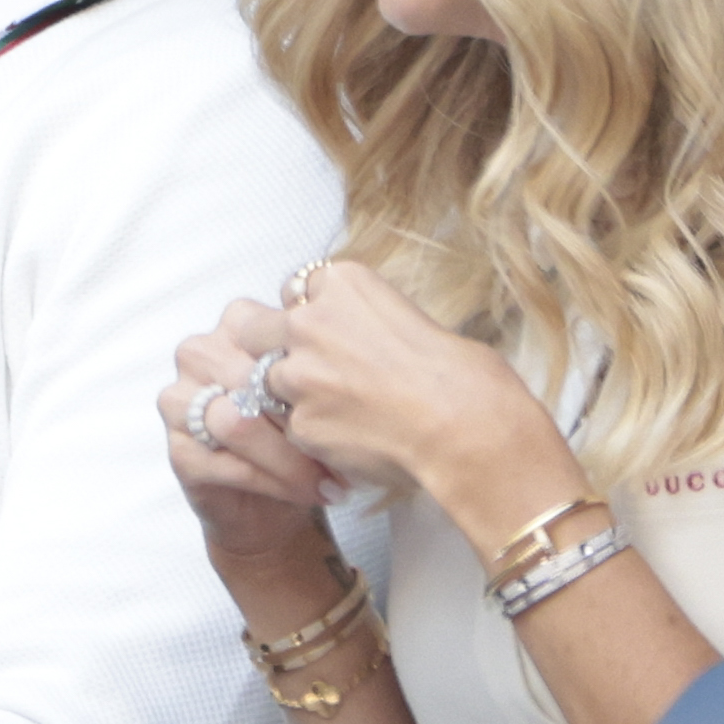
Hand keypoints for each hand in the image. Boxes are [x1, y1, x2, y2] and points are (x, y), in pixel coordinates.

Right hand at [160, 314, 333, 565]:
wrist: (274, 500)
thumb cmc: (303, 432)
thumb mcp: (319, 390)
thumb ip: (321, 368)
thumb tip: (349, 374)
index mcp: (237, 323)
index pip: (273, 338)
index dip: (312, 378)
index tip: (352, 409)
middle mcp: (200, 354)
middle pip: (254, 381)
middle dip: (304, 423)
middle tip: (346, 452)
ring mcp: (180, 401)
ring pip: (239, 424)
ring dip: (291, 459)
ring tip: (330, 478)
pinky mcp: (179, 450)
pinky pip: (229, 465)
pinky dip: (276, 482)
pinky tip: (308, 492)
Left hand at [237, 261, 577, 544]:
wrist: (467, 426)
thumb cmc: (461, 373)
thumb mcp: (410, 317)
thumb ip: (364, 321)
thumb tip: (354, 339)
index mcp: (342, 282)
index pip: (296, 290)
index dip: (310, 315)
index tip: (329, 335)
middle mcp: (309, 320)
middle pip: (256, 327)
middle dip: (271, 347)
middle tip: (307, 371)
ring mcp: (298, 374)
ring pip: (267, 382)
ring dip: (293, 397)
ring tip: (340, 413)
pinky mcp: (301, 423)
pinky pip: (293, 429)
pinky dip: (315, 437)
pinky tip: (352, 441)